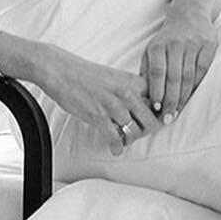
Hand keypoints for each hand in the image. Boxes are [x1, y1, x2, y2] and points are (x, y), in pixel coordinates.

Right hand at [29, 48, 159, 153]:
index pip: (159, 101)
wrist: (61, 70)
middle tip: (138, 133)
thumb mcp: (115, 76)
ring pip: (135, 132)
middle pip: (151, 121)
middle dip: (147, 131)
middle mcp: (127, 93)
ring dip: (130, 140)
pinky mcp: (99, 116)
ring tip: (124, 140)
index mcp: (133, 82)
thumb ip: (130, 89)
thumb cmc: (86, 74)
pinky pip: (115, 139)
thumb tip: (141, 106)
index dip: (159, 115)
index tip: (157, 122)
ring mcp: (113, 106)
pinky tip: (115, 149)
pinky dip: (117, 148)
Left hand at [141, 7, 218, 120]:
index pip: (157, 71)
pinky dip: (197, 85)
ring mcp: (194, 44)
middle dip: (170, 100)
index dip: (157, 91)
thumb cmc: (167, 37)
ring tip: (178, 111)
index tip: (156, 108)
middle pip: (174, 77)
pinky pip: (203, 70)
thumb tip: (142, 94)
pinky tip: (191, 96)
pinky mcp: (209, 45)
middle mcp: (176, 44)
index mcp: (158, 45)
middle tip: (168, 118)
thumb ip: (146, 69)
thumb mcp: (151, 48)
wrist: (190, 13)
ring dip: (183, 96)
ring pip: (189, 76)